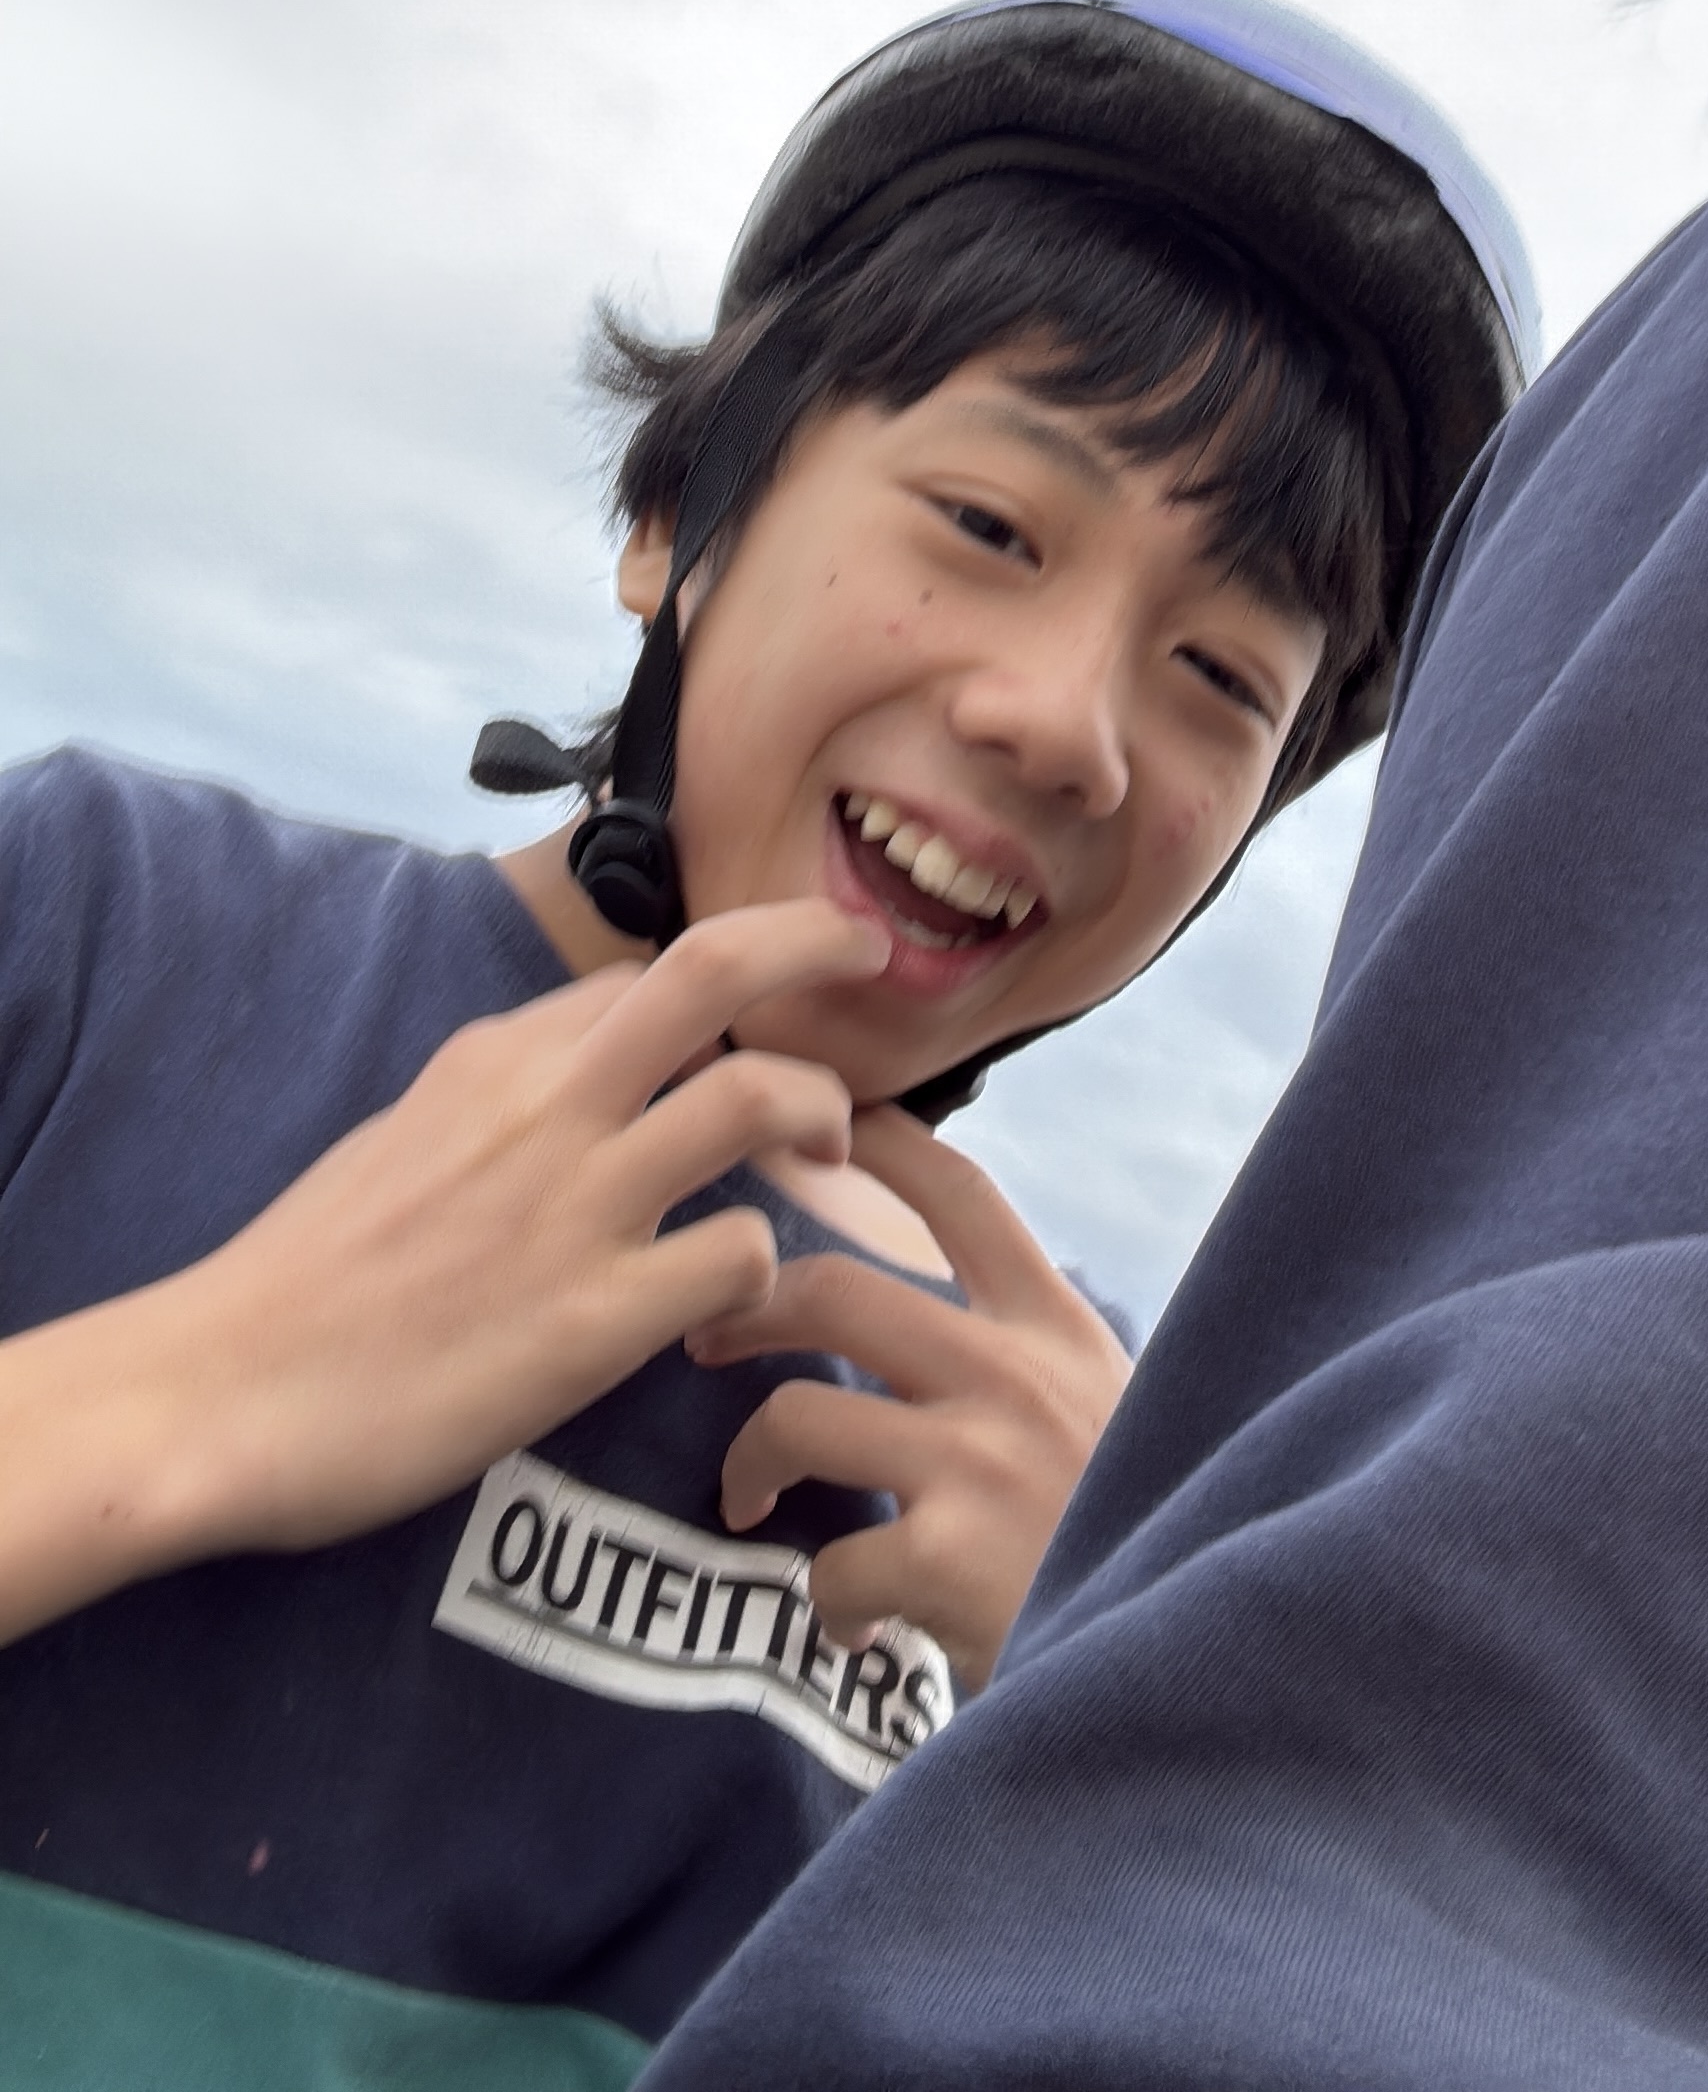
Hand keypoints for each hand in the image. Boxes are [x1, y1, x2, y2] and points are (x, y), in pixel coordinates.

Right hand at [0, 894, 888, 1644]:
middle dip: (812, 938)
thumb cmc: (298, 1285)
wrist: (215, 1391)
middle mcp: (544, 1104)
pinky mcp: (593, 1318)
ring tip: (838, 1153)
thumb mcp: (396, 1143)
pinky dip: (771, 1271)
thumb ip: (494, 1107)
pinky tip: (746, 1304)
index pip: (645, 977)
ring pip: (759, 1098)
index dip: (726, 984)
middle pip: (714, 969)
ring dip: (824, 1113)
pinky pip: (742, 1255)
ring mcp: (575, 1205)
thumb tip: (564, 1091)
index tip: (773, 1002)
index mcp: (491, 1058)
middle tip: (870, 951)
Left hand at [694, 1105, 1132, 1687]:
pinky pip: (833, 1563)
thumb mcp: (1114, 1413)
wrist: (1187, 1663)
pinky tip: (856, 1628)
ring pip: (797, 1417)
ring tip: (754, 1504)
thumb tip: (939, 1323)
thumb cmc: (1140, 1538)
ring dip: (752, 1464)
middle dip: (749, 1307)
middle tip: (708, 1339)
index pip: (961, 1195)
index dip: (881, 1140)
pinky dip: (828, 1604)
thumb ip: (1033, 1363)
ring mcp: (978, 1463)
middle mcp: (1015, 1375)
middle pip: (837, 1288)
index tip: (816, 1113)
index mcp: (1057, 1329)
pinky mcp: (947, 1559)